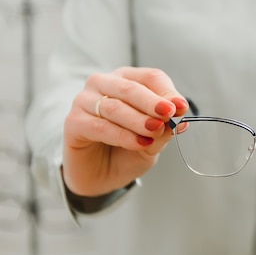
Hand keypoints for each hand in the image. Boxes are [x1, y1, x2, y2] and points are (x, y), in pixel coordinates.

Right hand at [62, 67, 187, 195]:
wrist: (102, 177)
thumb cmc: (127, 151)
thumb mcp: (153, 142)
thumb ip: (163, 130)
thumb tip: (181, 120)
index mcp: (127, 81)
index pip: (150, 77)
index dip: (167, 91)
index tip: (182, 107)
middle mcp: (104, 84)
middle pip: (131, 87)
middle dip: (152, 102)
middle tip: (169, 114)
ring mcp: (85, 101)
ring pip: (115, 106)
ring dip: (138, 120)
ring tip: (155, 131)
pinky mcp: (73, 122)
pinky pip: (100, 126)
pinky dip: (122, 135)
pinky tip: (139, 143)